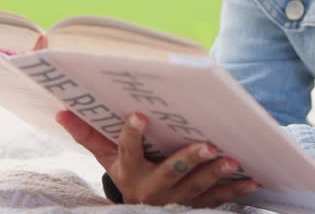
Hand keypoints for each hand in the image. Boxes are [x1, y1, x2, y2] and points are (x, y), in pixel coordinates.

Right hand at [56, 110, 259, 205]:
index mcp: (130, 171)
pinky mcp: (196, 206)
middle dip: (189, 159)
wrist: (140, 213)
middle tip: (208, 144)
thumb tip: (61, 111)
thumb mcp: (107, 160)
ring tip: (233, 159)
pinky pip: (217, 199)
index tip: (140, 114)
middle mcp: (153, 187)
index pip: (128, 150)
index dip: (132, 133)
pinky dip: (235, 190)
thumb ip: (88, 136)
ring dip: (216, 173)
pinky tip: (253, 179)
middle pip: (171, 172)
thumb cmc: (127, 176)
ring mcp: (177, 199)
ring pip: (197, 186)